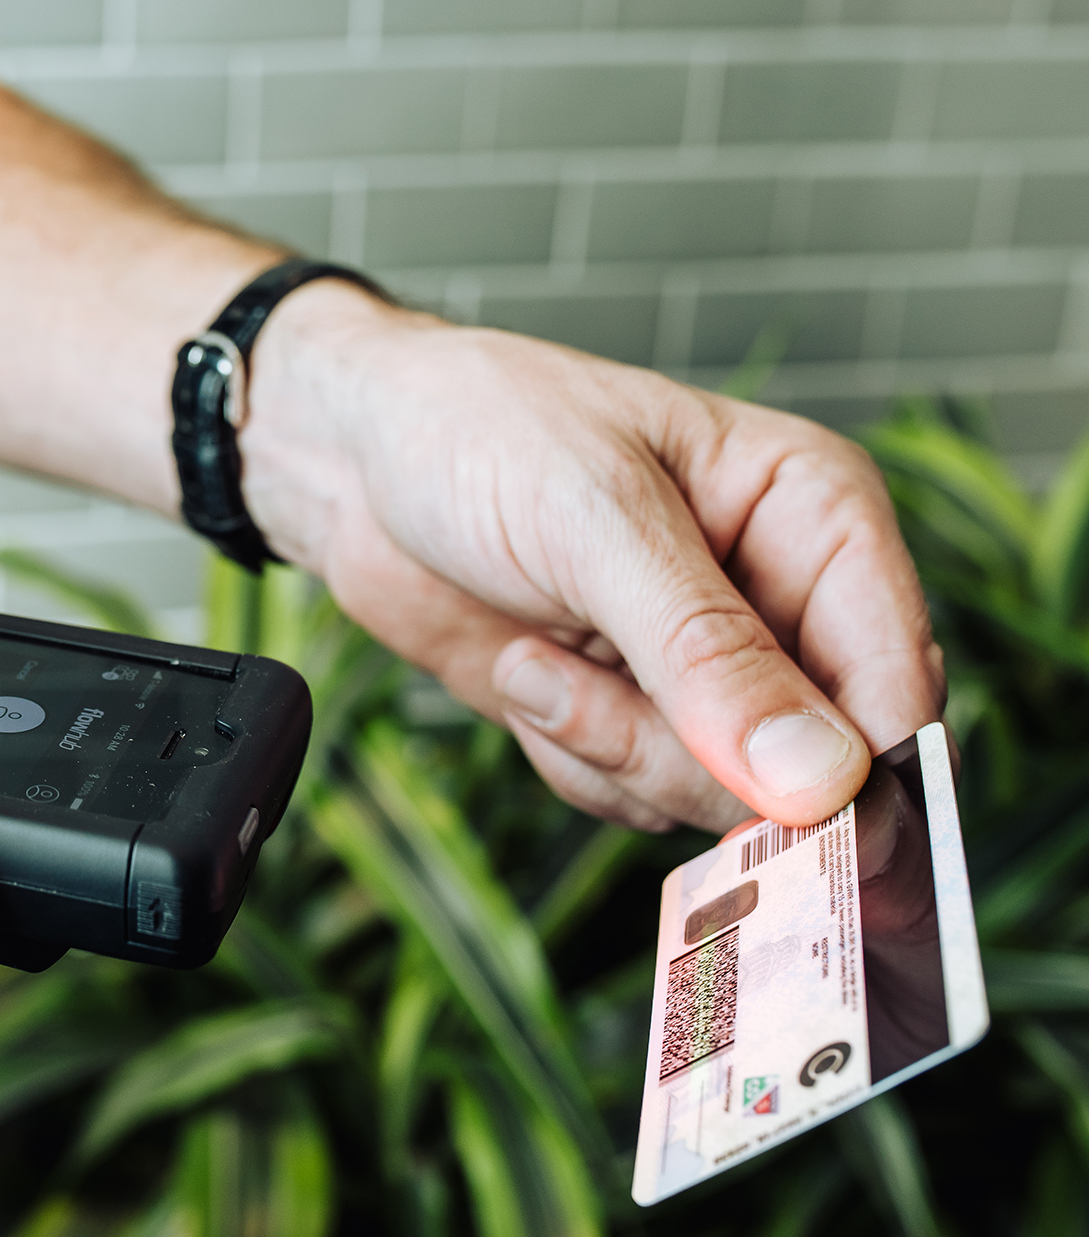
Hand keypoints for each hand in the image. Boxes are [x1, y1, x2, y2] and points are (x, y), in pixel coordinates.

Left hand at [241, 284, 942, 832]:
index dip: (857, 768)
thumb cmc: (476, 432)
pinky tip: (524, 675)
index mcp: (815, 516)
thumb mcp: (594, 523)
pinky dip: (570, 759)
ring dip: (614, 752)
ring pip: (721, 800)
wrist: (352, 459)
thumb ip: (705, 653)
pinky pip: (638, 801)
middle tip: (593, 681)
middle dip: (692, 756)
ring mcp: (704, 671)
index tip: (789, 817)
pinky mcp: (632, 717)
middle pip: (816, 767)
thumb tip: (820, 778)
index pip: (897, 677)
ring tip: (537, 657)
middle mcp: (781, 600)